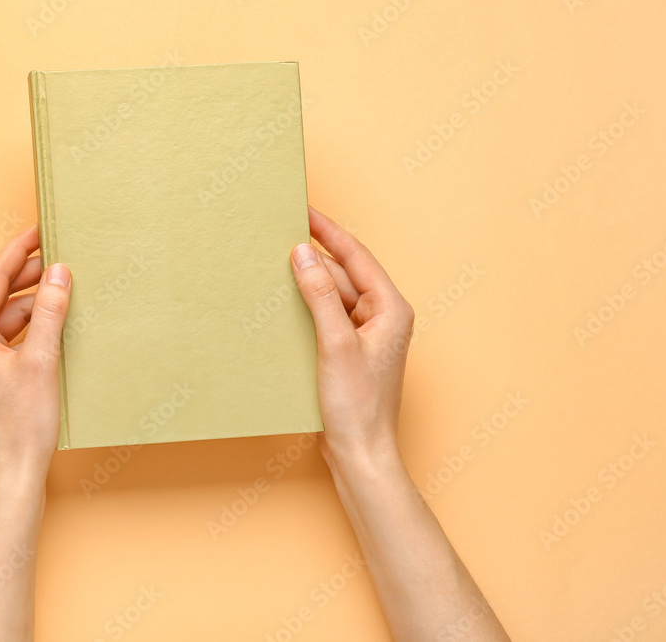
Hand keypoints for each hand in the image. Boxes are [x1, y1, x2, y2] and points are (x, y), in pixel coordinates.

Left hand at [0, 225, 71, 490]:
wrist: (13, 473)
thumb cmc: (21, 425)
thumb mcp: (42, 360)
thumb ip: (50, 312)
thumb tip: (58, 273)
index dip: (18, 251)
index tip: (39, 231)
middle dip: (29, 276)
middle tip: (61, 256)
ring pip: (5, 317)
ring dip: (34, 303)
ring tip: (66, 289)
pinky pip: (9, 338)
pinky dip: (32, 327)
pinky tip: (57, 322)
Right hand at [290, 207, 414, 476]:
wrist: (360, 455)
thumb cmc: (358, 407)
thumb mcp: (335, 343)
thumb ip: (320, 295)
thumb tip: (303, 254)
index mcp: (390, 309)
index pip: (356, 256)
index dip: (328, 231)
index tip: (304, 211)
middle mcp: (382, 317)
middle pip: (343, 274)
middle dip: (313, 256)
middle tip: (279, 234)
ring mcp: (365, 336)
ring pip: (332, 296)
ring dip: (307, 282)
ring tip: (274, 263)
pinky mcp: (348, 352)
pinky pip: (326, 318)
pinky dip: (306, 308)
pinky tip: (282, 303)